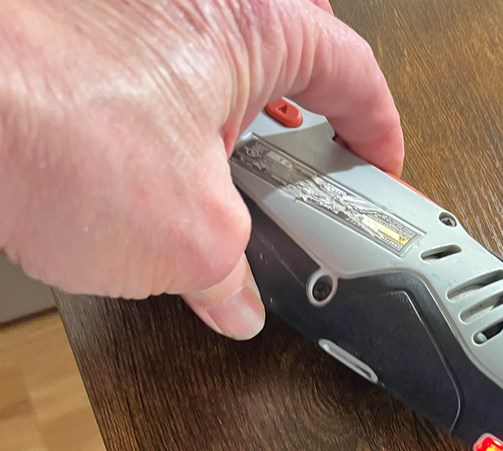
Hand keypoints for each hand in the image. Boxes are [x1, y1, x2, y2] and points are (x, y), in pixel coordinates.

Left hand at [0, 0, 402, 337]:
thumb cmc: (51, 126)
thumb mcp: (188, 239)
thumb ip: (232, 274)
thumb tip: (235, 300)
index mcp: (251, 21)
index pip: (351, 69)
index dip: (378, 128)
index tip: (381, 164)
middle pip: (280, 45)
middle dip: (299, 106)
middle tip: (302, 158)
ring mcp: (129, 13)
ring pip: (207, 55)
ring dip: (224, 114)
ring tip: (220, 178)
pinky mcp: (74, 33)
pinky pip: (144, 67)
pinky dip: (159, 114)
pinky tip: (144, 165)